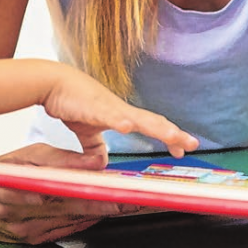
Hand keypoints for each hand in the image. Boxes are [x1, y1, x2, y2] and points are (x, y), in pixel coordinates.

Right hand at [0, 143, 147, 244]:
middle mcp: (25, 216)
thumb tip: (97, 162)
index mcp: (23, 191)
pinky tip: (101, 215)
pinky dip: (83, 224)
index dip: (104, 195)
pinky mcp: (27, 240)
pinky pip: (61, 233)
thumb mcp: (25, 156)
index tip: (129, 193)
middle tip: (143, 201)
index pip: (74, 194)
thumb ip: (62, 161)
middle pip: (78, 211)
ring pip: (73, 224)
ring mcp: (26, 232)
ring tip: (131, 206)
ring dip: (103, 216)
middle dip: (113, 206)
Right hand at [43, 64, 198, 159]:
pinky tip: (128, 126)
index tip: (182, 149)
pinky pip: (109, 114)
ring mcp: (110, 106)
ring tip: (174, 136)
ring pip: (139, 118)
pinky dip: (119, 120)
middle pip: (154, 121)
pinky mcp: (94, 106)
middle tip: (193, 144)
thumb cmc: (72, 102)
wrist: (54, 82)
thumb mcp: (87, 130)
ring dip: (157, 127)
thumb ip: (95, 147)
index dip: (168, 136)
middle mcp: (121, 110)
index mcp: (122, 116)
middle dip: (174, 133)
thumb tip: (101, 164)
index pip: (151, 126)